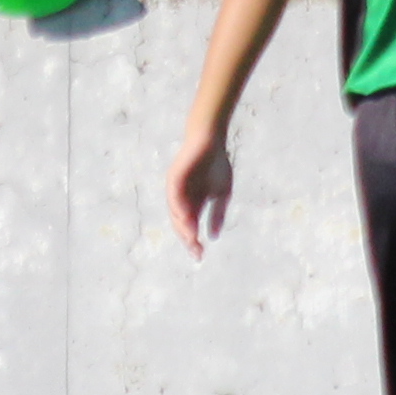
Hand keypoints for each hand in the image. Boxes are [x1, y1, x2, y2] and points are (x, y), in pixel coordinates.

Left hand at [164, 121, 235, 251]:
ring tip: (190, 239)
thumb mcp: (222, 193)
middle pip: (181, 223)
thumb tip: (213, 236)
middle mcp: (181, 198)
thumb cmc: (216, 164)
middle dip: (188, 237)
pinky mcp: (174, 177)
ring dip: (182, 226)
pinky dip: (178, 207)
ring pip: (175, 212)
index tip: (200, 255)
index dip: (194, 241)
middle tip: (195, 250)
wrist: (211, 138)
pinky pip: (174, 195)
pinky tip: (184, 217)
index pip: (190, 226)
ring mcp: (176, 188)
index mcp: (192, 203)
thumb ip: (217, 213)